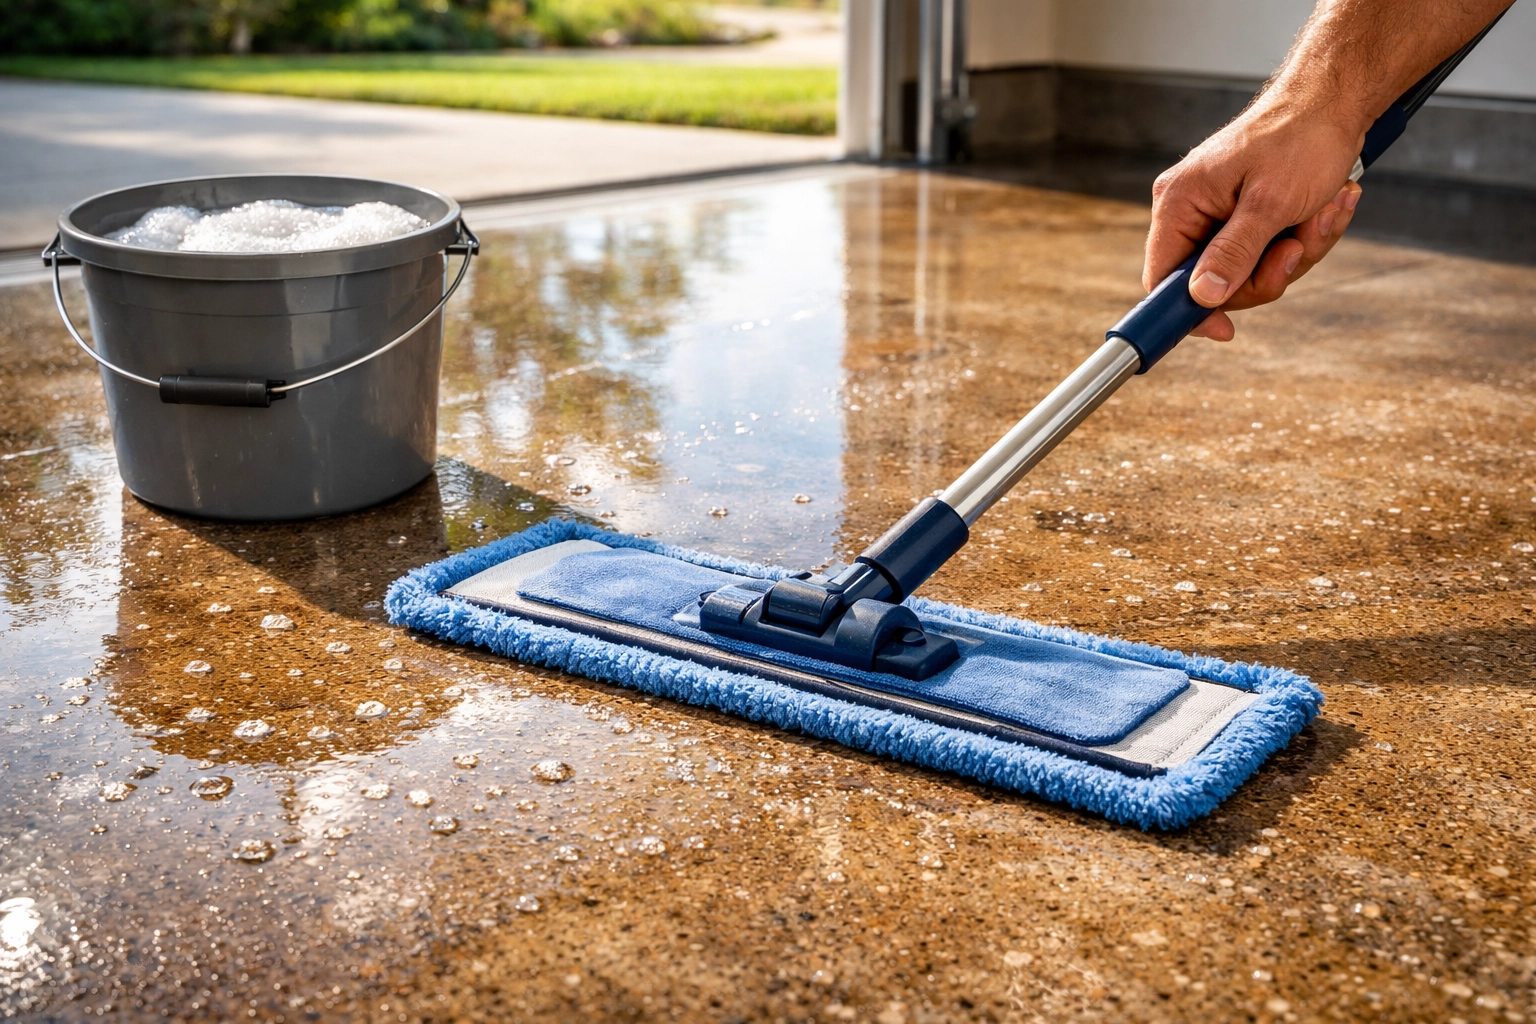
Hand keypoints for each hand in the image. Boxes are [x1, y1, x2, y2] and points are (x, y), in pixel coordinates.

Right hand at [1143, 103, 1364, 340]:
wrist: (1335, 98)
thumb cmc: (1300, 136)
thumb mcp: (1269, 204)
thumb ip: (1232, 254)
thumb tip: (1202, 297)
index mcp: (1179, 203)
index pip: (1163, 278)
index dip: (1190, 311)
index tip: (1224, 330)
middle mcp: (1192, 210)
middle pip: (1213, 282)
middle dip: (1266, 272)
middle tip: (1297, 246)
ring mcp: (1220, 213)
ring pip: (1249, 270)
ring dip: (1296, 251)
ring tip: (1322, 212)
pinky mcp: (1248, 214)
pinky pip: (1269, 251)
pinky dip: (1303, 235)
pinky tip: (1327, 206)